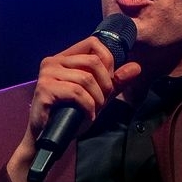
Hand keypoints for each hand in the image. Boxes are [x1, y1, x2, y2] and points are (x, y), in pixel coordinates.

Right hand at [5, 34, 141, 181]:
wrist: (47, 138)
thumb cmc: (69, 115)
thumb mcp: (96, 96)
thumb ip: (115, 81)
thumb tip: (137, 67)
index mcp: (63, 58)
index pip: (93, 43)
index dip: (108, 62)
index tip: (107, 83)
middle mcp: (53, 62)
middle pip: (93, 62)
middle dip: (105, 84)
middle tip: (101, 102)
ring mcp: (47, 75)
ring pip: (86, 79)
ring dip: (96, 99)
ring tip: (93, 110)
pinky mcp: (45, 89)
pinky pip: (77, 93)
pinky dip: (87, 106)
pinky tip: (86, 116)